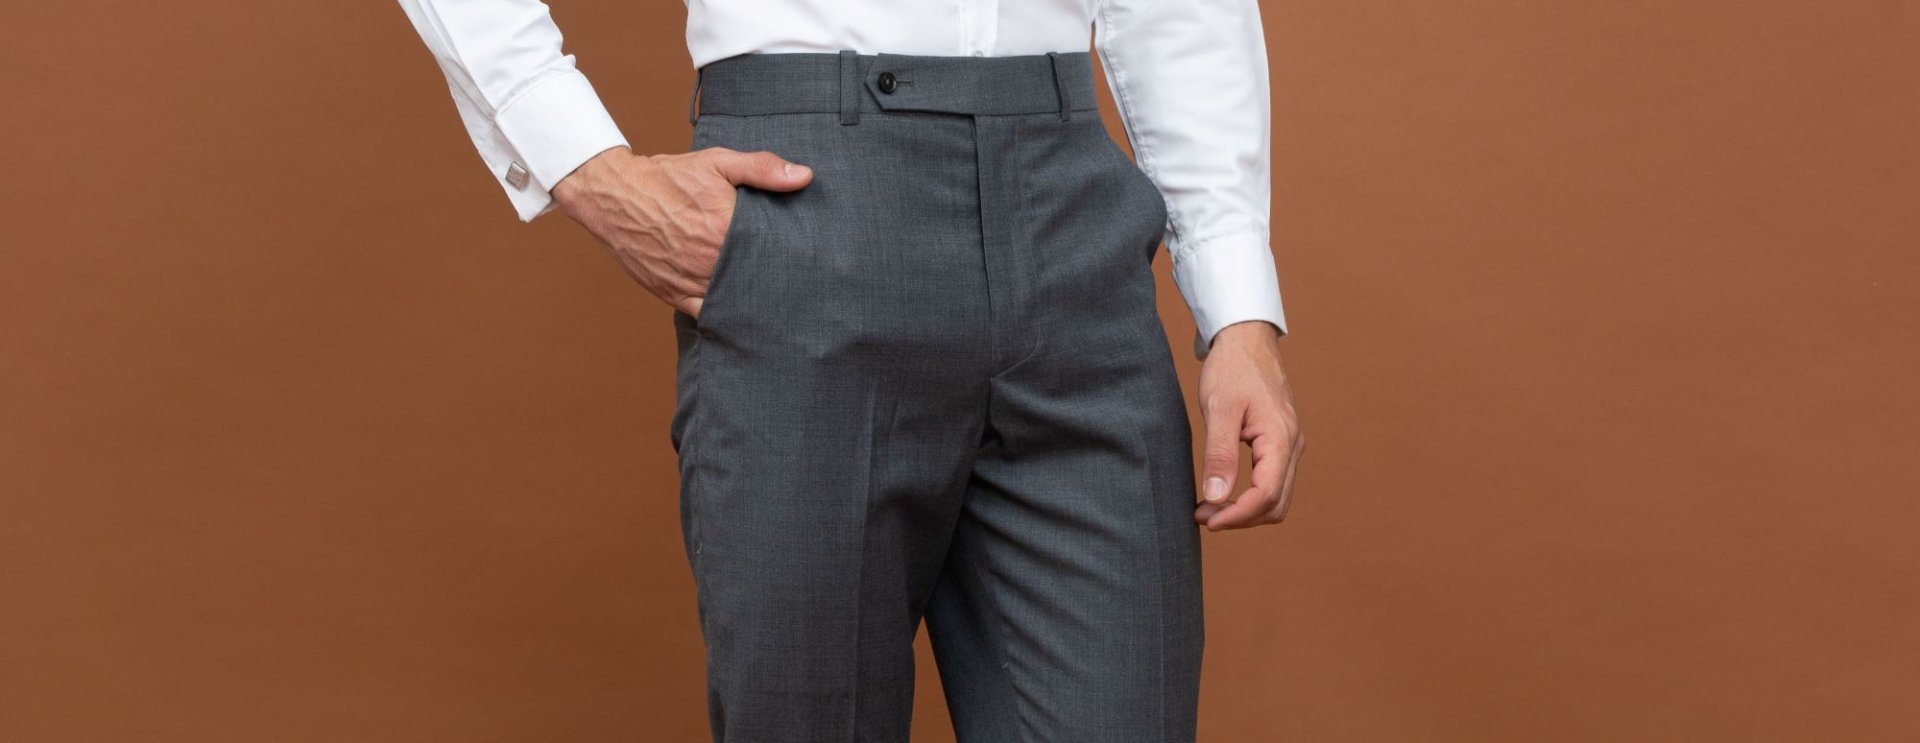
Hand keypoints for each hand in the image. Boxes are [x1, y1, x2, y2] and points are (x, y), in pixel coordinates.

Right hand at [551, 145, 813, 317]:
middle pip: (754, 282)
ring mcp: (690, 282)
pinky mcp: (673, 294)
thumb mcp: (717, 162)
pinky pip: (706, 315)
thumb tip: (805, 176)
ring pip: (733, 303)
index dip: (790, 260)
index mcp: (724, 230)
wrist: (614, 197)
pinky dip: (725, 316)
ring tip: (778, 306)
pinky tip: (742, 315)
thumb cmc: (667, 177)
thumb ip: (762, 168)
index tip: (807, 262)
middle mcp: (708, 261)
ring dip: (752, 303)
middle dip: (774, 284)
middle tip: (800, 288)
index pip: (771, 254)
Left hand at [1193, 321, 1303, 530]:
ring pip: (1278, 497)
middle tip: (1202, 517)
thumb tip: (1216, 497)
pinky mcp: (1281, 442)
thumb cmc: (1232, 369)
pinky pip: (1273, 481)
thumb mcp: (1219, 409)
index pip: (1266, 495)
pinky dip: (1251, 496)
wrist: (1246, 339)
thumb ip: (1219, 454)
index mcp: (1280, 438)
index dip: (1237, 515)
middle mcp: (1292, 445)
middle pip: (1276, 504)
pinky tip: (1223, 491)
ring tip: (1209, 507)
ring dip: (1246, 511)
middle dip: (1241, 518)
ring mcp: (1290, 444)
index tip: (1207, 520)